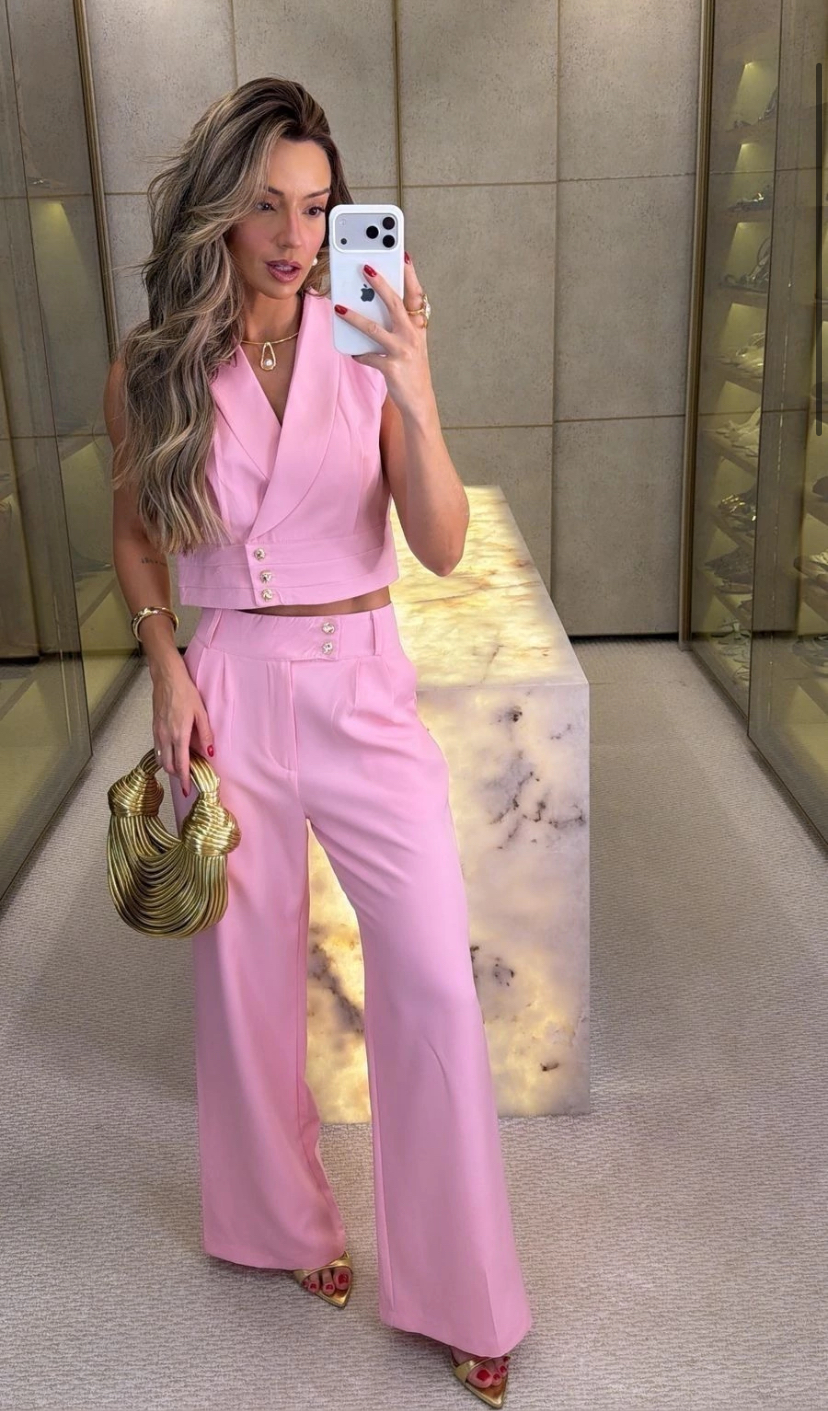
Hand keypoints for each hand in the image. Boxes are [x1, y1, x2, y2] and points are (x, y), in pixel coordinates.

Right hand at [151, 656, 213, 797]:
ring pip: (161, 759)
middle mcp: (165, 737)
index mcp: (179, 735)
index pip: (180, 765)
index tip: (189, 790)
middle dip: (177, 775)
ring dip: (170, 766)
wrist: (167, 678)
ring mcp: (157, 732)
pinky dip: (164, 756)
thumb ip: (206, 734)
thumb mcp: (201, 712)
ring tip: (182, 767)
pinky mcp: (154, 728)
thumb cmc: (185, 692)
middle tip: (188, 779)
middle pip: (168, 766)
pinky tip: (173, 753)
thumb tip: (210, 752)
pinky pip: (157, 748)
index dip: (185, 780)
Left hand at [334, 252, 433, 417]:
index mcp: (418, 327)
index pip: (415, 295)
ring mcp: (402, 351)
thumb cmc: (412, 370)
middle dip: (380, 284)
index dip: (410, 275)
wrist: (419, 402)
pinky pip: (369, 357)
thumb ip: (400, 326)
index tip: (404, 255)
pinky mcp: (391, 368)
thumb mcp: (412, 344)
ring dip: (355, 317)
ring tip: (339, 307)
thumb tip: (374, 307)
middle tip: (365, 267)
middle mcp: (412, 336)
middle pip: (395, 304)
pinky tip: (353, 353)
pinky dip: (359, 354)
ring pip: (375, 329)